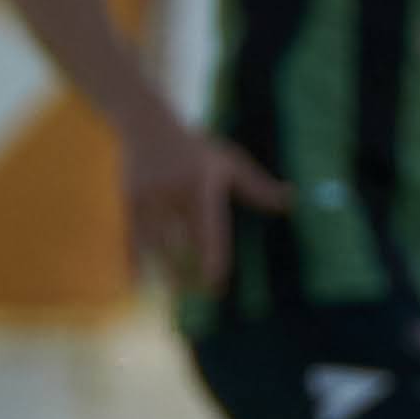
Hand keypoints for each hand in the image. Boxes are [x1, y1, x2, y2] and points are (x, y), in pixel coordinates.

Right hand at [118, 106, 289, 294]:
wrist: (146, 124)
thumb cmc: (194, 147)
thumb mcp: (229, 161)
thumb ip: (256, 186)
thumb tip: (291, 201)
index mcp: (201, 184)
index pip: (209, 229)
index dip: (212, 257)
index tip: (217, 282)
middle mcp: (173, 192)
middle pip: (181, 240)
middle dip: (188, 269)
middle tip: (199, 294)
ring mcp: (148, 196)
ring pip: (155, 242)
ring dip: (164, 269)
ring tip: (174, 293)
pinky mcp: (128, 200)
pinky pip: (132, 236)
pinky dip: (133, 260)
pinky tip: (137, 281)